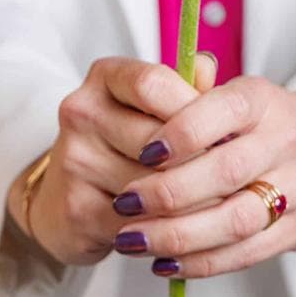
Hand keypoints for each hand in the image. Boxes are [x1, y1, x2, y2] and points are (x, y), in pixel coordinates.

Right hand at [7, 53, 217, 266]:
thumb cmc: (123, 143)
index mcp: (104, 77)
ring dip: (191, 201)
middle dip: (200, 162)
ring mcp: (74, 160)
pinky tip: (180, 226)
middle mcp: (82, 111)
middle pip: (156, 138)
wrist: (63, 196)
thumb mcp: (151, 106)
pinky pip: (140, 222)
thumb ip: (183, 85)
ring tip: (214, 205)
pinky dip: (167, 228)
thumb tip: (208, 67)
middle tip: (232, 178)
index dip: (194, 108)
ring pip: (153, 184)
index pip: (153, 82)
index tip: (223, 131)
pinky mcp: (76, 207)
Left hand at [109, 77, 295, 278]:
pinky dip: (202, 263)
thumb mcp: (238, 94)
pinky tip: (165, 262)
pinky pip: (247, 254)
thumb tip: (143, 100)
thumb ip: (193, 96)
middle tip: (125, 202)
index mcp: (264, 99)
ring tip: (134, 240)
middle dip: (169, 192)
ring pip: (236, 220)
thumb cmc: (268, 119)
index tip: (143, 151)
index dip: (182, 132)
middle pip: (227, 171)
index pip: (224, 111)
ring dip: (178, 236)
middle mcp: (288, 140)